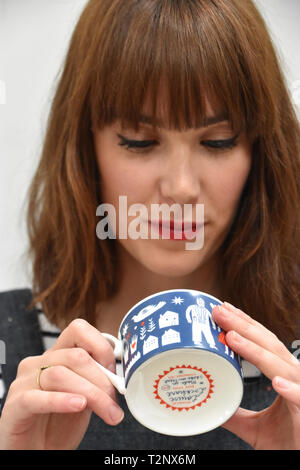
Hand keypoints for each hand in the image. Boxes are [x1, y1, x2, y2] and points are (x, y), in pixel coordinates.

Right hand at [0, 319, 123, 449]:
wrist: (36, 451)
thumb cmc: (58, 425)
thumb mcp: (84, 397)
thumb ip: (96, 382)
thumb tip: (120, 378)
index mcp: (57, 356)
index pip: (78, 330)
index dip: (100, 346)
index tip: (115, 372)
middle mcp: (39, 363)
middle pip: (75, 356)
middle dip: (101, 378)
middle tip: (114, 401)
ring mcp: (24, 382)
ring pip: (60, 375)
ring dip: (91, 394)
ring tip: (107, 412)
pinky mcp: (15, 405)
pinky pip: (36, 397)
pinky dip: (61, 400)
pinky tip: (78, 406)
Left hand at [212, 302, 299, 449]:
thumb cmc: (288, 442)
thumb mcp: (254, 427)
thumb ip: (234, 413)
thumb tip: (211, 403)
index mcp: (283, 375)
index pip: (263, 342)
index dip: (245, 324)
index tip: (224, 309)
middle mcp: (294, 378)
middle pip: (268, 345)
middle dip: (242, 326)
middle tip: (219, 312)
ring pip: (280, 366)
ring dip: (256, 350)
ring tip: (233, 337)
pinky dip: (291, 389)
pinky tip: (276, 382)